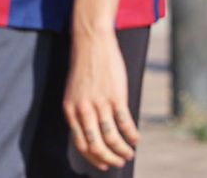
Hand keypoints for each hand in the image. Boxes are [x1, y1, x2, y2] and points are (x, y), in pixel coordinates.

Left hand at [62, 29, 138, 170]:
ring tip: (129, 153)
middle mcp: (83, 110)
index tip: (103, 164)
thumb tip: (91, 134)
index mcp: (70, 110)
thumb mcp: (74, 92)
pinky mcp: (115, 97)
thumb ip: (80, 112)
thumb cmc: (84, 67)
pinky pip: (125, 124)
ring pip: (112, 138)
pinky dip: (132, 135)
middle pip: (96, 146)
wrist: (91, 41)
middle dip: (109, 159)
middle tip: (119, 162)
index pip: (81, 144)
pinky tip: (136, 139)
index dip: (93, 158)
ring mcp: (99, 104)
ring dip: (122, 151)